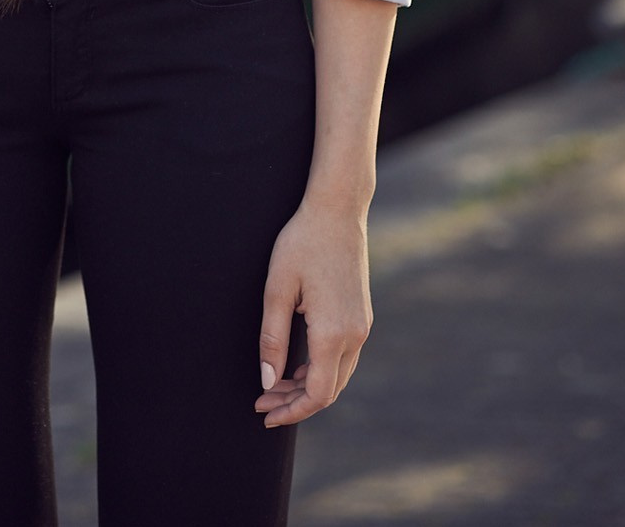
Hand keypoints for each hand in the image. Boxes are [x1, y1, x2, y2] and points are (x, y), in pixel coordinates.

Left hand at [254, 197, 372, 426]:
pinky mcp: (362, 316)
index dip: (291, 411)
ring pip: (337, 375)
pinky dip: (320, 369)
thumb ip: (272, 339)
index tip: (264, 414)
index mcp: (333, 333)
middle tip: (262, 400)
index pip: (317, 394)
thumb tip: (267, 381)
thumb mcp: (277, 289)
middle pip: (328, 390)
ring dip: (307, 387)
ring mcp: (362, 326)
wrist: (337, 211)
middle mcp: (355, 335)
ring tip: (273, 385)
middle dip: (295, 402)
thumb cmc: (302, 243)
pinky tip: (296, 365)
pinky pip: (343, 357)